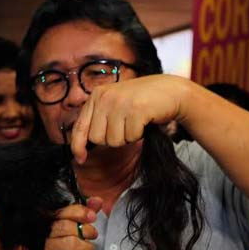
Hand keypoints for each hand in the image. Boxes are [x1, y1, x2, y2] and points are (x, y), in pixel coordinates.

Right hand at [34, 197, 103, 249]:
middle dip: (86, 230)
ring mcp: (45, 249)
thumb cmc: (61, 248)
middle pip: (66, 227)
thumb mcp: (73, 229)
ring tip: (90, 249)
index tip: (93, 216)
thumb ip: (84, 214)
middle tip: (93, 234)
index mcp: (49, 221)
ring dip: (87, 247)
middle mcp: (44, 233)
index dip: (79, 212)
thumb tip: (98, 200)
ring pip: (71, 243)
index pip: (62, 212)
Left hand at [70, 74, 184, 162]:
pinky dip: (139, 134)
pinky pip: (131, 137)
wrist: (171, 91)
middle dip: (112, 139)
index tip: (81, 158)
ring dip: (127, 137)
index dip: (78, 146)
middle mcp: (105, 97)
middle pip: (97, 138)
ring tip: (135, 122)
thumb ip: (98, 123)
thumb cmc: (141, 103)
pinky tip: (145, 121)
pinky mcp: (136, 109)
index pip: (80, 127)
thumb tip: (80, 153)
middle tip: (125, 126)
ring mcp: (121, 102)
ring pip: (114, 140)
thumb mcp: (114, 107)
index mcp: (97, 96)